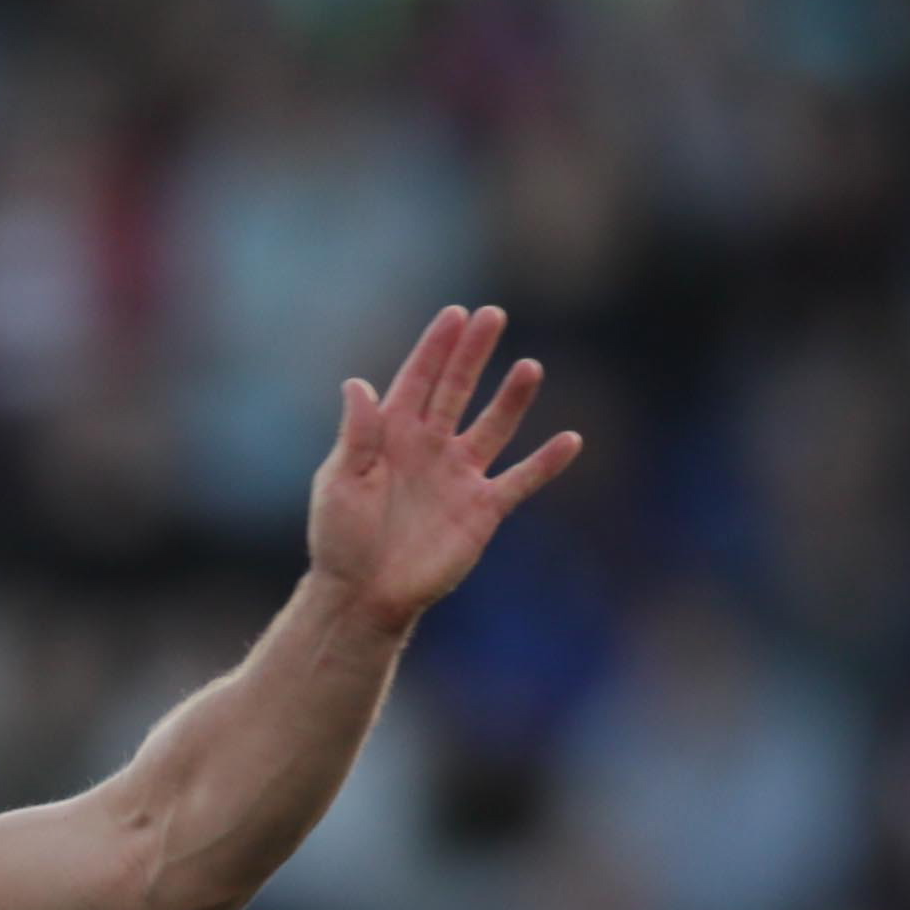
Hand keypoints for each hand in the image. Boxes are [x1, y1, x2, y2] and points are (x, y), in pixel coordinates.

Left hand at [306, 303, 582, 623]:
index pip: (418, 379)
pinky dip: (544, 464)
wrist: (363, 595)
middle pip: (457, 390)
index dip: (436, 348)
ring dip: (511, 399)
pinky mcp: (482, 510)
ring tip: (530, 367)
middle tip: (494, 315)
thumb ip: (357, 435)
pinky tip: (570, 440)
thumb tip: (358, 384)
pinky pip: (520, 480)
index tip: (456, 313)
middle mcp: (429, 447)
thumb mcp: (339, 483)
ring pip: (493, 427)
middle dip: (474, 354)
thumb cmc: (340, 539)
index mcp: (391, 435)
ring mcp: (459, 476)